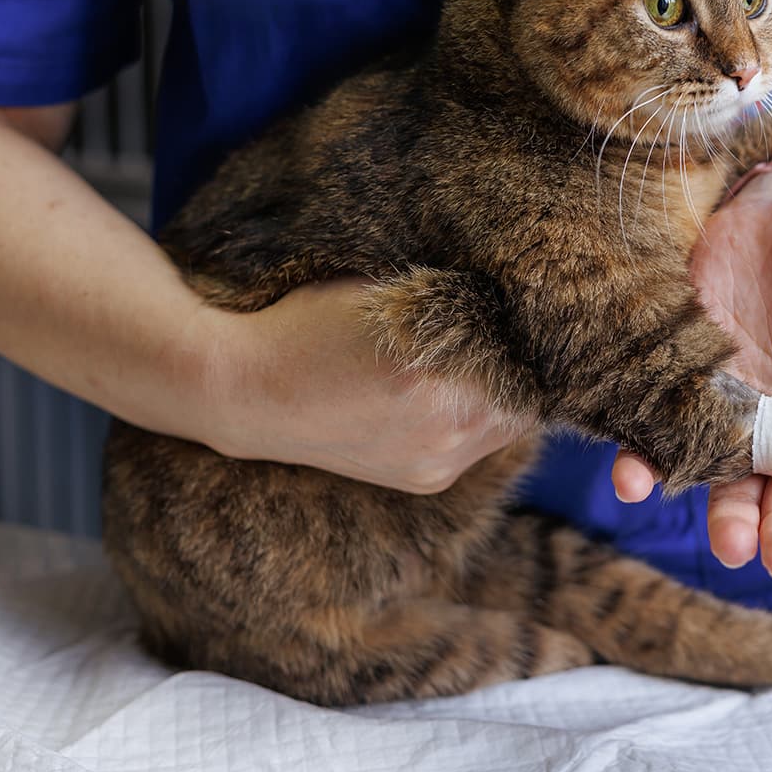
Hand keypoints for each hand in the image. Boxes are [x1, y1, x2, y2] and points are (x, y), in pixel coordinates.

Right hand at [202, 279, 529, 491]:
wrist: (248, 391)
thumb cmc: (310, 321)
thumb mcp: (383, 290)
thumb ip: (450, 297)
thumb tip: (507, 293)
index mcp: (431, 375)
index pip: (520, 348)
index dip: (518, 324)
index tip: (511, 305)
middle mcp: (443, 429)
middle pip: (523, 389)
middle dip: (517, 360)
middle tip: (505, 331)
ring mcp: (436, 463)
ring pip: (507, 422)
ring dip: (503, 393)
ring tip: (476, 363)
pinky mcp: (427, 480)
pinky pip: (479, 446)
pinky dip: (477, 419)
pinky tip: (453, 395)